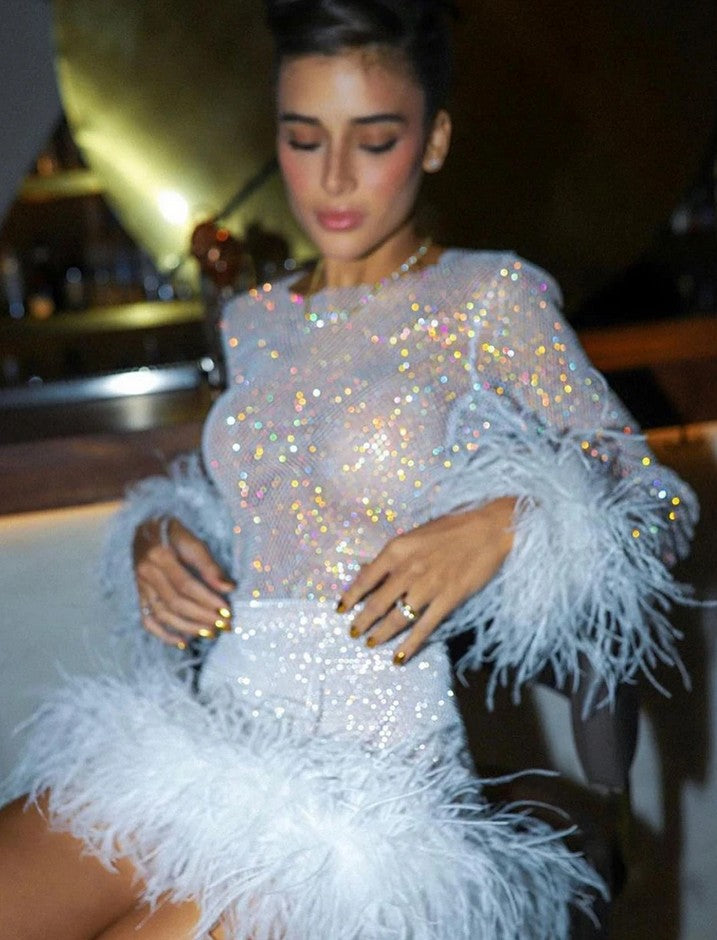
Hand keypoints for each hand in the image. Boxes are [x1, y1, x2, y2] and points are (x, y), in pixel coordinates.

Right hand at [133, 517, 235, 647]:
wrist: (144, 527)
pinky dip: (164, 634)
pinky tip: (183, 642)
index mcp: (160, 556)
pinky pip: (148, 620)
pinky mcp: (139, 595)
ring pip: (163, 614)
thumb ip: (209, 565)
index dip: (208, 600)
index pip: (186, 585)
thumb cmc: (173, 531)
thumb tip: (229, 588)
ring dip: (188, 627)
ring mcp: (140, 586)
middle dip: (202, 617)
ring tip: (210, 633)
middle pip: (176, 603)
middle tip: (224, 626)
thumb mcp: (192, 540)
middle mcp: (147, 573)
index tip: (227, 611)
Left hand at [338, 498, 515, 664]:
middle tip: (353, 632)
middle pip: (377, 602)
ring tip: (371, 643)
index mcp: (397, 550)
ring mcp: (428, 586)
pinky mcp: (448, 599)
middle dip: (363, 620)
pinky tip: (399, 657)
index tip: (340, 610)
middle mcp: (408, 569)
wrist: (490, 528)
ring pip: (397, 617)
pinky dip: (410, 644)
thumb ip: (392, 556)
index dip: (350, 596)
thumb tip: (365, 570)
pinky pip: (424, 627)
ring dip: (381, 633)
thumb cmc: (452, 527)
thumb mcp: (415, 534)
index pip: (365, 578)